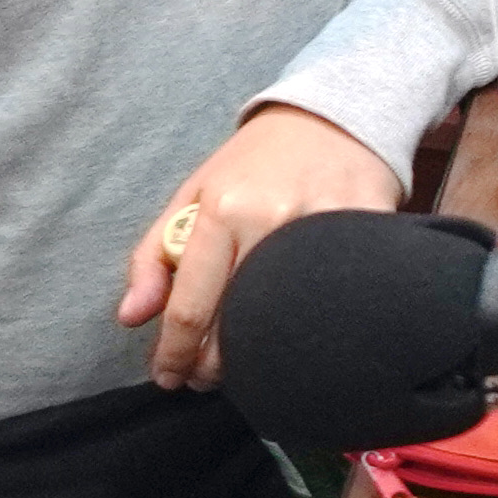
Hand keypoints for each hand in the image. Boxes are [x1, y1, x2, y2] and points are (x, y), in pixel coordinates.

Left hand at [122, 104, 405, 391]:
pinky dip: (307, 327)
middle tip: (198, 378)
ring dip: (256, 358)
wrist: (333, 118)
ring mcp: (323, 231)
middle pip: (237, 326)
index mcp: (224, 210)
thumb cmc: (255, 163)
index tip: (166, 376)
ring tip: (240, 364)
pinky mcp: (366, 233)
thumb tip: (130, 317)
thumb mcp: (192, 195)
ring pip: (285, 323)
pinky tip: (292, 335)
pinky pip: (330, 303)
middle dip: (210, 367)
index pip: (190, 307)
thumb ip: (153, 257)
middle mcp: (273, 221)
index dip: (173, 354)